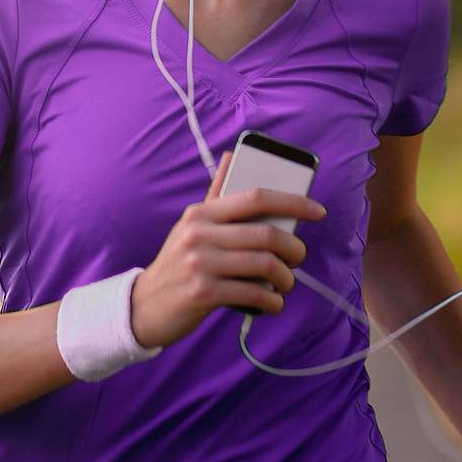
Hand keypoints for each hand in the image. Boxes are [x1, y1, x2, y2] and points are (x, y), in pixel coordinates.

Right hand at [130, 148, 324, 350]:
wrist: (144, 306)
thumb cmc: (177, 264)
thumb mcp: (190, 226)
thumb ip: (215, 194)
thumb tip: (232, 155)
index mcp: (201, 213)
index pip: (255, 197)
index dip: (293, 201)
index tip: (318, 210)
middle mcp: (199, 234)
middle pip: (266, 234)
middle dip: (294, 249)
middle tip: (298, 258)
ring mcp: (200, 263)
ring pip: (265, 265)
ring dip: (286, 277)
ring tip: (285, 283)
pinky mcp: (203, 293)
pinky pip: (254, 293)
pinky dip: (272, 300)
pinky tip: (272, 302)